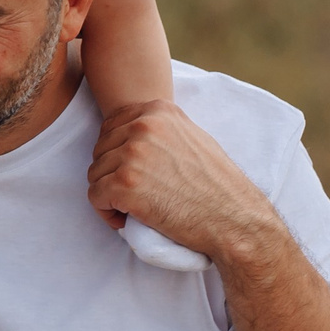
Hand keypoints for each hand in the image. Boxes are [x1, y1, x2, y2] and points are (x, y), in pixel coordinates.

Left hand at [87, 100, 286, 268]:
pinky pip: (95, 197)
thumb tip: (132, 128)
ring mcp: (132, 154)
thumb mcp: (192, 136)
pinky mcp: (124, 184)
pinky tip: (127, 220)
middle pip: (100, 150)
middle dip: (112, 174)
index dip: (117, 153)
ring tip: (134, 208)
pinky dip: (106, 213)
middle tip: (136, 194)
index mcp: (157, 111)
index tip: (136, 173)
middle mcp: (142, 127)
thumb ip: (162, 127)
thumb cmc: (216, 184)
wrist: (234, 219)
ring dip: (109, 195)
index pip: (111, 126)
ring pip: (95, 174)